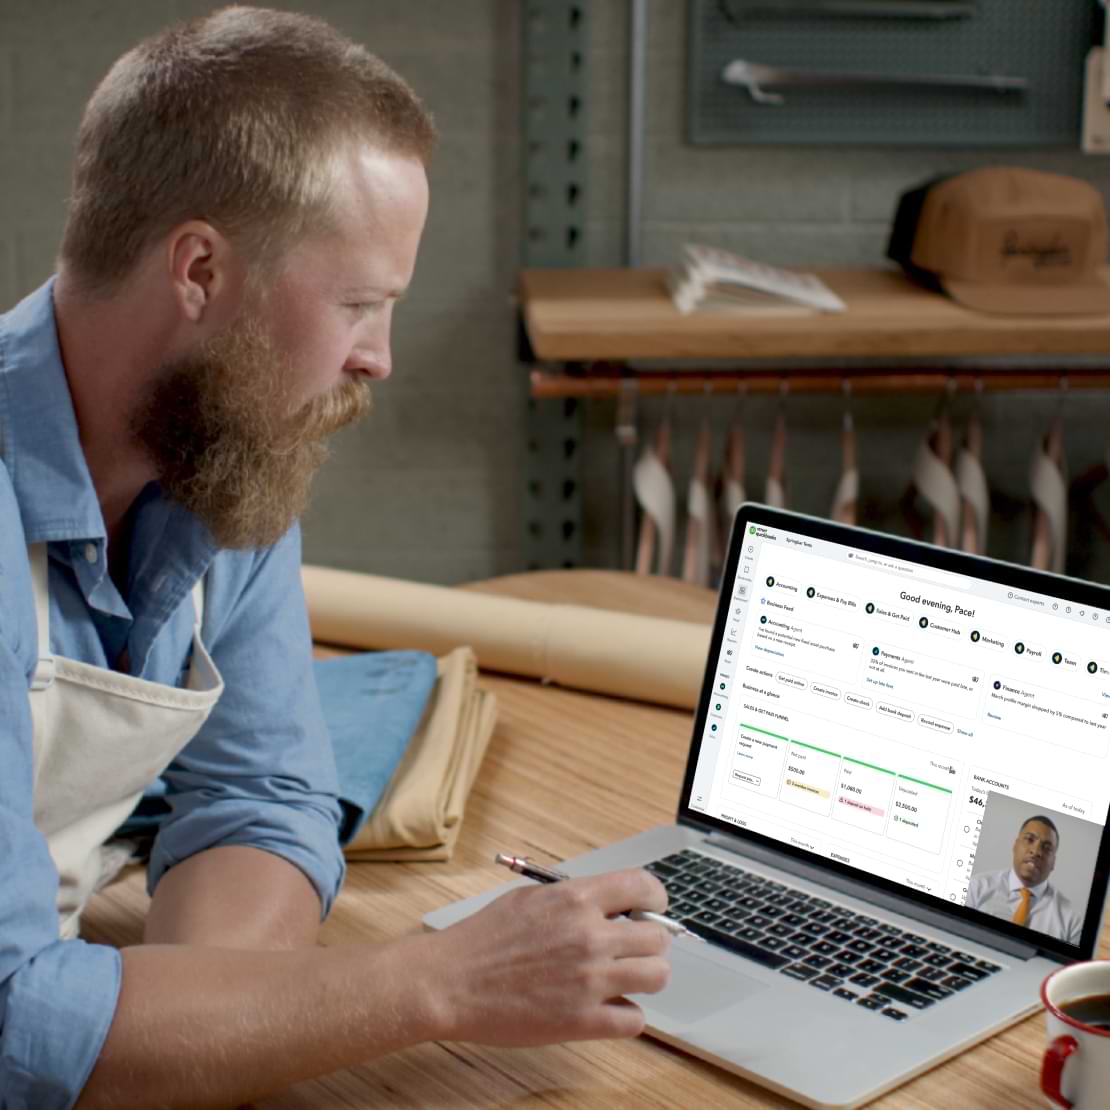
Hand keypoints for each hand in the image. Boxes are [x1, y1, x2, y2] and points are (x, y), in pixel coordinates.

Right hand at [425, 868, 671, 1046]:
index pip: (644, 887)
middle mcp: (590, 936)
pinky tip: (608, 1009)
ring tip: (624, 979)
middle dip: (649, 943)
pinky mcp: (583, 1021)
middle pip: (657, 938)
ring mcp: (590, 980)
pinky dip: (627, 1015)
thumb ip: (574, 900)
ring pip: (657, 976)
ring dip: (645, 978)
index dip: (654, 899)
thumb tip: (608, 905)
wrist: (452, 982)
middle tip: (632, 950)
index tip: (649, 909)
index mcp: (576, 899)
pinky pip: (635, 1020)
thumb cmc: (485, 938)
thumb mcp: (531, 898)